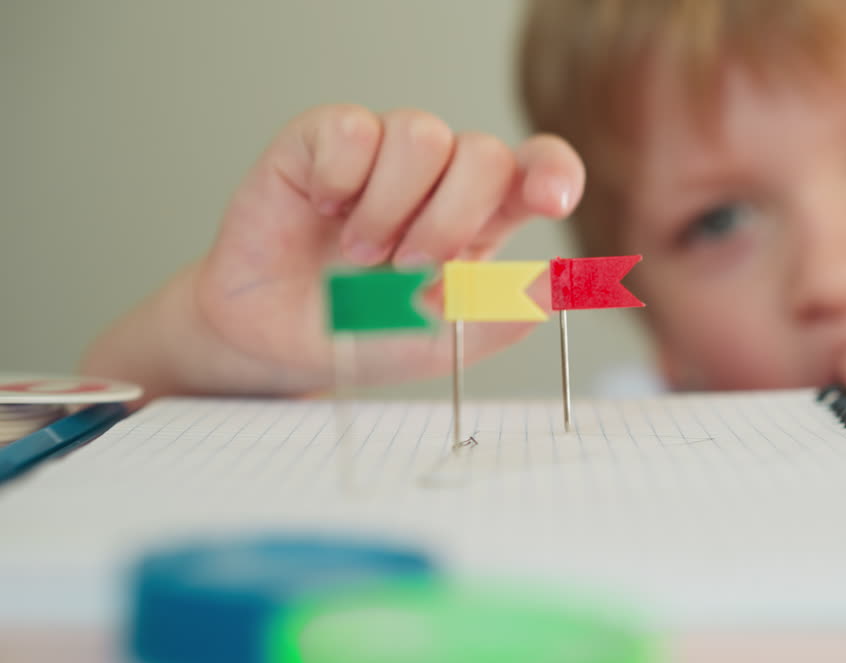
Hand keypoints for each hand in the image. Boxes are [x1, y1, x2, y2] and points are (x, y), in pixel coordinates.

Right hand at [195, 105, 583, 388]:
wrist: (272, 344)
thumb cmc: (360, 335)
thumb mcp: (439, 343)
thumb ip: (501, 316)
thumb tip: (567, 285)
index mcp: (482, 219)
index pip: (537, 167)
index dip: (553, 171)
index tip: (552, 202)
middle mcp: (440, 178)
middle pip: (483, 152)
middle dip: (453, 217)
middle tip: (410, 268)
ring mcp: (382, 154)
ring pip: (421, 132)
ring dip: (392, 206)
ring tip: (358, 255)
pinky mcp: (322, 140)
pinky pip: (351, 128)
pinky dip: (339, 180)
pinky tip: (322, 213)